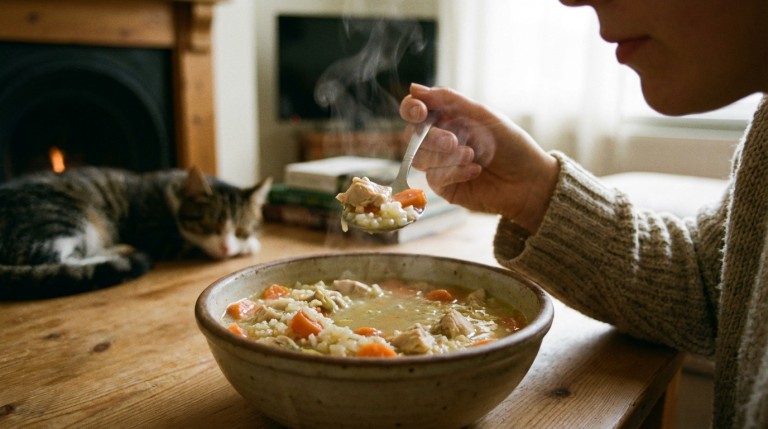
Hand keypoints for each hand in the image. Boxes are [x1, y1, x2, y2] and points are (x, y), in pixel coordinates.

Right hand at [400, 84, 558, 232]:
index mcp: (447, 118)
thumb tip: (413, 88)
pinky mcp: (444, 187)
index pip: (415, 110)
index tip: (420, 111)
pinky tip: (475, 171)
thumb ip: (449, 100)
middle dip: (432, 138)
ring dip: (444, 157)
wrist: (529, 181)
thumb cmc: (511, 145)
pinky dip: (454, 172)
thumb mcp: (483, 115)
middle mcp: (439, 140)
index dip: (411, 109)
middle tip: (454, 141)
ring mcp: (440, 164)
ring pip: (419, 158)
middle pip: (411, 136)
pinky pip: (434, 178)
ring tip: (472, 156)